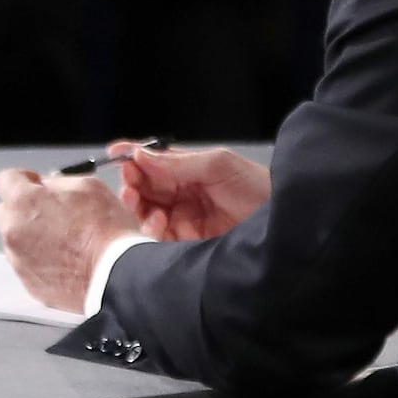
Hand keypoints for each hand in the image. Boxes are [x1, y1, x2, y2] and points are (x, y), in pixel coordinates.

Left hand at [0, 167, 142, 312]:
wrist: (117, 275)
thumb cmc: (107, 233)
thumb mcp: (88, 186)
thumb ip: (58, 182)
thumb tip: (48, 185)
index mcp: (24, 202)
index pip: (6, 179)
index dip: (24, 179)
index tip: (37, 184)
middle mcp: (13, 231)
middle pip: (7, 211)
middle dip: (26, 209)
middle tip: (55, 213)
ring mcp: (19, 260)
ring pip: (17, 240)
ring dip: (33, 236)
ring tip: (66, 240)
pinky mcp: (29, 283)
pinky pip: (28, 264)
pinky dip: (41, 260)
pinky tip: (66, 259)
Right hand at [110, 143, 270, 242]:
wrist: (281, 224)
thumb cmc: (258, 188)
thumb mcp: (218, 165)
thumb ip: (178, 162)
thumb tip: (140, 155)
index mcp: (188, 170)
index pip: (152, 162)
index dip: (132, 157)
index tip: (117, 154)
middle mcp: (181, 193)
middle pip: (143, 187)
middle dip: (131, 185)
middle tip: (130, 186)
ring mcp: (182, 219)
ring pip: (145, 212)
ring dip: (138, 208)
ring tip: (145, 206)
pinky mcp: (184, 243)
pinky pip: (156, 236)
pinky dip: (150, 230)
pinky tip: (159, 223)